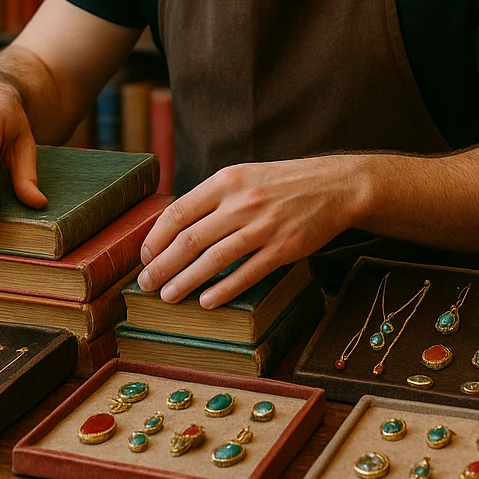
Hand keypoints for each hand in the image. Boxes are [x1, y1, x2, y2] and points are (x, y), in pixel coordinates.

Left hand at [135, 155, 368, 307]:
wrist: (334, 186)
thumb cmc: (282, 183)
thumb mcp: (244, 176)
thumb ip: (212, 198)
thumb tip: (174, 227)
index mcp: (227, 181)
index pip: (179, 211)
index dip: (156, 238)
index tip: (144, 256)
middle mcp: (242, 202)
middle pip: (190, 239)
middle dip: (163, 265)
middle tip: (146, 284)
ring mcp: (264, 226)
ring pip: (214, 259)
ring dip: (186, 281)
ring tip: (168, 297)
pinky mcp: (284, 248)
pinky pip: (247, 273)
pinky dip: (224, 290)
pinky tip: (207, 301)